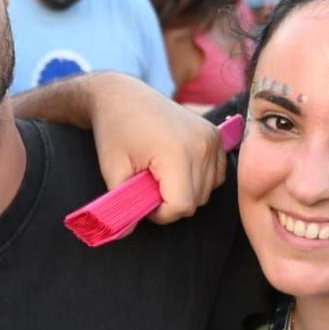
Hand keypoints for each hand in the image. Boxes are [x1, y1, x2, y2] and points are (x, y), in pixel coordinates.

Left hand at [87, 73, 227, 222]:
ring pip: (206, 192)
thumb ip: (123, 204)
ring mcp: (212, 139)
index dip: (159, 213)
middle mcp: (202, 145)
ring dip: (183, 191)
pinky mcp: (216, 136)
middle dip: (169, 202)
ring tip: (159, 173)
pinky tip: (176, 168)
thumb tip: (126, 233)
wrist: (124, 97)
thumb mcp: (112, 170)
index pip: (180, 206)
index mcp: (177, 152)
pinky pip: (215, 176)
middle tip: (147, 184)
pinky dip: (198, 180)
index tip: (141, 197)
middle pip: (195, 202)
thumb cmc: (115, 131)